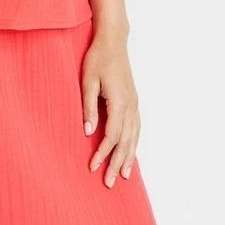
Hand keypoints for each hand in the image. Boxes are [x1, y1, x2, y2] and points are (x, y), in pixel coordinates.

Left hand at [81, 31, 140, 187]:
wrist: (113, 41)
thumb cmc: (97, 58)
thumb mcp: (87, 80)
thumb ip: (88, 106)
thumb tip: (88, 132)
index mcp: (119, 102)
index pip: (112, 135)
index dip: (103, 153)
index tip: (93, 167)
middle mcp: (130, 106)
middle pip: (125, 141)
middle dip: (117, 163)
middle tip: (109, 183)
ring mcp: (135, 103)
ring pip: (134, 137)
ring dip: (128, 157)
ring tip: (124, 176)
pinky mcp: (134, 101)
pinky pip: (137, 128)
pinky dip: (134, 144)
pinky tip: (132, 153)